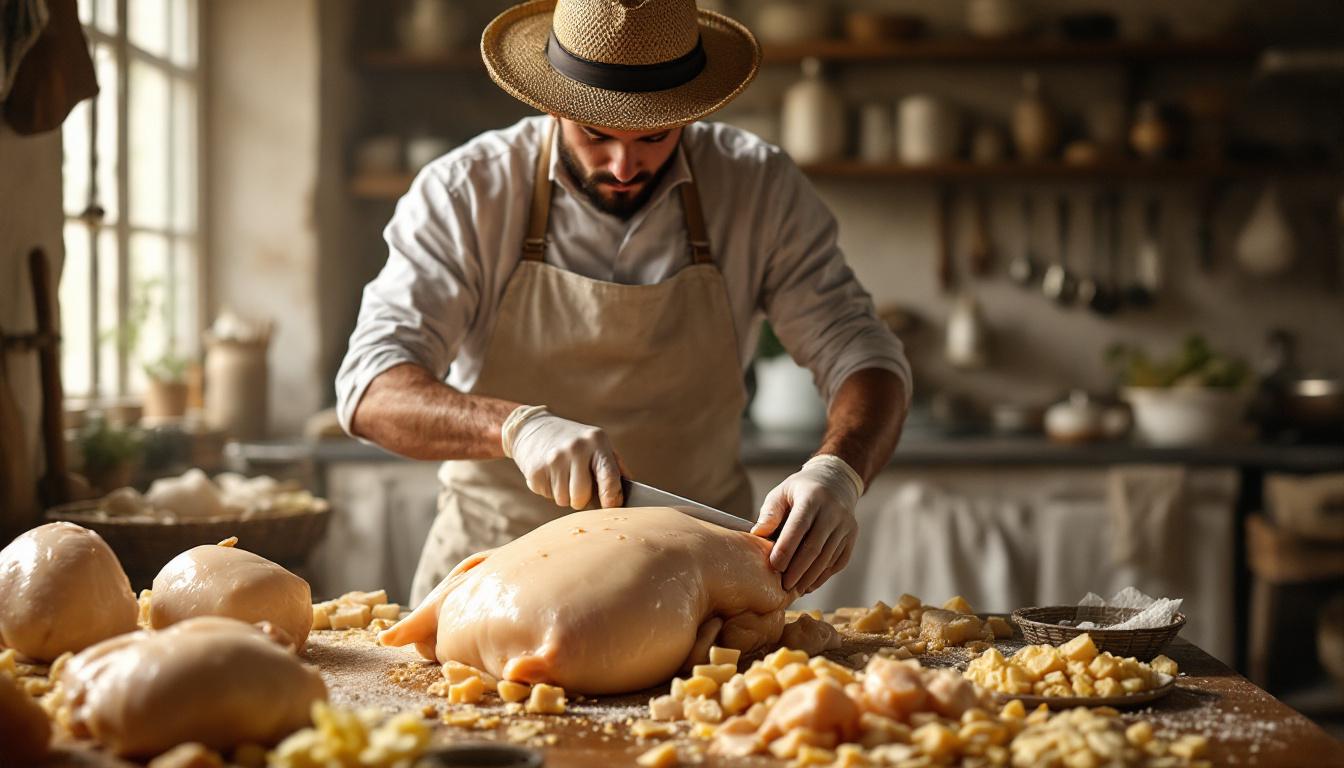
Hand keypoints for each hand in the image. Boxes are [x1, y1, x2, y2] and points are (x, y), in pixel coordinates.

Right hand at [503, 406, 625, 509]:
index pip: (609, 475)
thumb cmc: (575, 443)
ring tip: (563, 476)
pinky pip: (547, 496)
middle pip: (582, 496)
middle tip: (578, 485)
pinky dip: (550, 491)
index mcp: (596, 441)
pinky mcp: (535, 470)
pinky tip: (549, 474)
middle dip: (582, 499)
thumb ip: (615, 468)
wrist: (534, 428)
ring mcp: (553, 458)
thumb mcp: (597, 445)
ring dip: (565, 496)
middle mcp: (575, 448)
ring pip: (564, 500)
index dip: (612, 497)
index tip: (611, 507)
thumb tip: (630, 493)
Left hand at [752, 454, 862, 593]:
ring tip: (794, 589)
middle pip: (814, 547)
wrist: (836, 482)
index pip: (799, 527)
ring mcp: (845, 525)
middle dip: (798, 569)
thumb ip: (770, 513)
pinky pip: (839, 561)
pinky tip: (810, 584)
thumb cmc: (800, 490)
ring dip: (810, 577)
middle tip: (783, 586)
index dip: (786, 548)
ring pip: (827, 557)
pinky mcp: (852, 536)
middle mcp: (833, 511)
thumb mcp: (782, 492)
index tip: (774, 566)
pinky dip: (824, 576)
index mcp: (812, 497)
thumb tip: (757, 534)